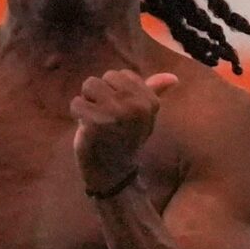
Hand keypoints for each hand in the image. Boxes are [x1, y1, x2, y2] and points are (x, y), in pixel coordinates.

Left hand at [71, 69, 179, 190]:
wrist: (115, 173)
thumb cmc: (127, 139)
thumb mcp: (144, 114)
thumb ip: (155, 92)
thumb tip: (173, 77)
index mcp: (150, 102)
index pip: (120, 75)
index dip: (113, 91)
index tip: (120, 113)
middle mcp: (136, 106)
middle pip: (103, 79)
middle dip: (99, 95)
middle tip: (107, 119)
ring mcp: (115, 114)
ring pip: (89, 85)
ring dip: (87, 102)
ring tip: (97, 120)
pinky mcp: (95, 123)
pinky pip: (76, 103)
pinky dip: (77, 114)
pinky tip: (87, 128)